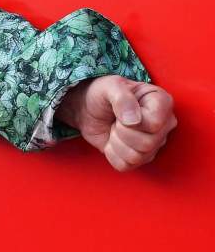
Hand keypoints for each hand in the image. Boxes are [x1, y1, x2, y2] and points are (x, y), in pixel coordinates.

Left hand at [56, 75, 176, 171]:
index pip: (155, 124)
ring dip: (116, 143)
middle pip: (147, 144)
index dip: (133, 121)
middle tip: (116, 120)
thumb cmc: (102, 93)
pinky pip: (126, 166)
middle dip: (122, 132)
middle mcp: (164, 125)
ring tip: (115, 128)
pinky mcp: (140, 157)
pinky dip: (112, 154)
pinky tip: (112, 141)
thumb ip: (122, 98)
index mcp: (162, 103)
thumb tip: (134, 121)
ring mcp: (154, 143)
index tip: (122, 111)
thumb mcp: (109, 86)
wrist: (88, 106)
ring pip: (137, 157)